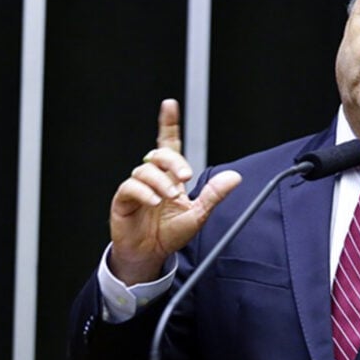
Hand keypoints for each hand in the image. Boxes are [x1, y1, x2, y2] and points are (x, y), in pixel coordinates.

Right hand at [108, 99, 241, 284]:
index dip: (168, 124)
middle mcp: (153, 178)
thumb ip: (214, 195)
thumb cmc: (170, 234)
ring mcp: (137, 188)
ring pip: (145, 170)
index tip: (170, 105)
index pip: (169, 144)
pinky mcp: (124, 200)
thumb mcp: (198, 214)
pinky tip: (154, 201)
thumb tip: (234, 177)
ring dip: (160, 182)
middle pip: (159, 155)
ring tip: (169, 197)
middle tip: (184, 177)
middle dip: (173, 161)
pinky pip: (130, 187)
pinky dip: (144, 192)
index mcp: (170, 177)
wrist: (151, 255)